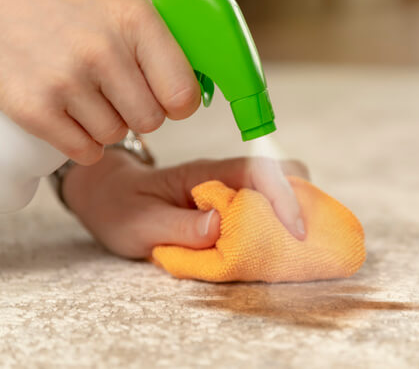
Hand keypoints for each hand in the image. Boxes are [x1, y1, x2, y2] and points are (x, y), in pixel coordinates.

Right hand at [0, 0, 200, 164]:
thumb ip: (163, 36)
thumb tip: (202, 83)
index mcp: (135, 18)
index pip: (183, 93)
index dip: (179, 101)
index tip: (168, 97)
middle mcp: (103, 49)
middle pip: (152, 120)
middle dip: (140, 110)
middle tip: (117, 89)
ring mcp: (66, 80)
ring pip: (117, 135)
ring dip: (107, 122)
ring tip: (85, 90)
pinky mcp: (34, 108)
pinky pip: (85, 151)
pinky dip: (82, 141)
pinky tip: (70, 113)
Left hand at [62, 150, 309, 257]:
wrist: (110, 195)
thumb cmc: (122, 208)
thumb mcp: (140, 224)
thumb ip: (179, 226)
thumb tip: (220, 225)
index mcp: (205, 174)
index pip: (257, 172)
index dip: (282, 197)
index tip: (297, 230)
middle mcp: (225, 176)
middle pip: (282, 174)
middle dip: (303, 201)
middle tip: (307, 239)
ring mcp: (232, 188)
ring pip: (280, 189)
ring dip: (295, 214)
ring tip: (300, 246)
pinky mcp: (234, 203)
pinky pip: (268, 207)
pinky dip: (281, 224)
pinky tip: (279, 246)